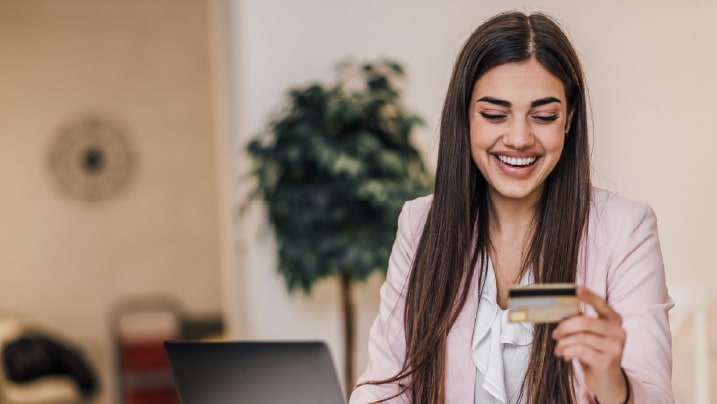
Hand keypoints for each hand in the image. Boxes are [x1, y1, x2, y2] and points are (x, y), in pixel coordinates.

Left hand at [552, 287, 630, 403]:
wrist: (608, 381)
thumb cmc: (595, 353)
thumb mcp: (590, 336)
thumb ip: (581, 323)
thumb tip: (562, 315)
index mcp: (615, 320)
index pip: (602, 304)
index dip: (589, 296)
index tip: (575, 289)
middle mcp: (618, 331)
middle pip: (584, 322)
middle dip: (565, 327)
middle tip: (555, 334)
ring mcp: (615, 347)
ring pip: (580, 337)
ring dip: (563, 343)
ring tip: (558, 348)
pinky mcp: (607, 361)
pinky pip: (580, 351)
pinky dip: (567, 352)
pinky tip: (565, 355)